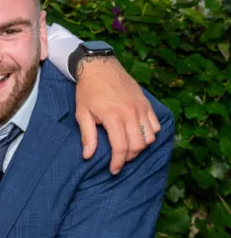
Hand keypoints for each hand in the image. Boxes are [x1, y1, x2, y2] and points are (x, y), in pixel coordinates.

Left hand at [74, 56, 158, 173]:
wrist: (100, 67)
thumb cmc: (88, 91)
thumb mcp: (82, 114)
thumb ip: (88, 136)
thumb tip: (88, 156)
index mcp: (114, 117)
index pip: (121, 148)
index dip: (118, 163)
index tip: (113, 170)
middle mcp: (131, 113)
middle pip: (138, 145)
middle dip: (129, 158)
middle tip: (119, 160)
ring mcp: (141, 108)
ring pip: (150, 137)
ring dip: (141, 147)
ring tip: (128, 149)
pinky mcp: (146, 103)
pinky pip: (156, 124)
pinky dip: (150, 134)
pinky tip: (138, 136)